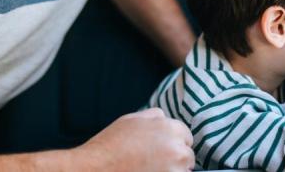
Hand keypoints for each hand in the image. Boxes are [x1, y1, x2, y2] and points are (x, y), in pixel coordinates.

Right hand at [73, 108, 193, 171]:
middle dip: (175, 158)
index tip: (163, 150)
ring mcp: (176, 169)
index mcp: (169, 127)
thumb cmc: (111, 145)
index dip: (174, 143)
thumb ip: (154, 117)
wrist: (96, 169)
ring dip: (173, 171)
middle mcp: (176, 147)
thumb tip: (165, 118)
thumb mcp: (131, 119)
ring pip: (184, 170)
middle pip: (187, 155)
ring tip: (150, 169)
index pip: (186, 136)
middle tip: (155, 162)